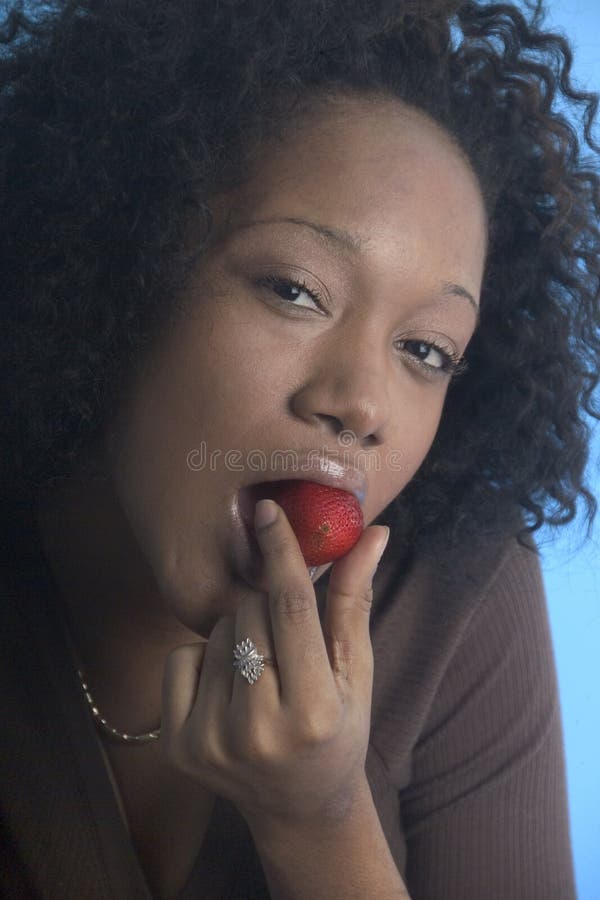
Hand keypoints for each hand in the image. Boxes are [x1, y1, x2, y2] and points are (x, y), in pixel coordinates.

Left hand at [159, 498, 388, 836]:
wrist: (299, 806)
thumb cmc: (339, 730)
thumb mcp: (356, 670)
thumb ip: (354, 601)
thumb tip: (373, 532)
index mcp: (313, 712)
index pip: (292, 610)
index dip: (281, 553)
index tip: (268, 511)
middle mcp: (258, 732)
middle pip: (249, 614)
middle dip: (266, 608)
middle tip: (285, 642)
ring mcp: (210, 742)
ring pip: (216, 632)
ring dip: (238, 635)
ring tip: (261, 674)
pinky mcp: (177, 746)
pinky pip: (181, 657)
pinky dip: (204, 659)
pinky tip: (229, 690)